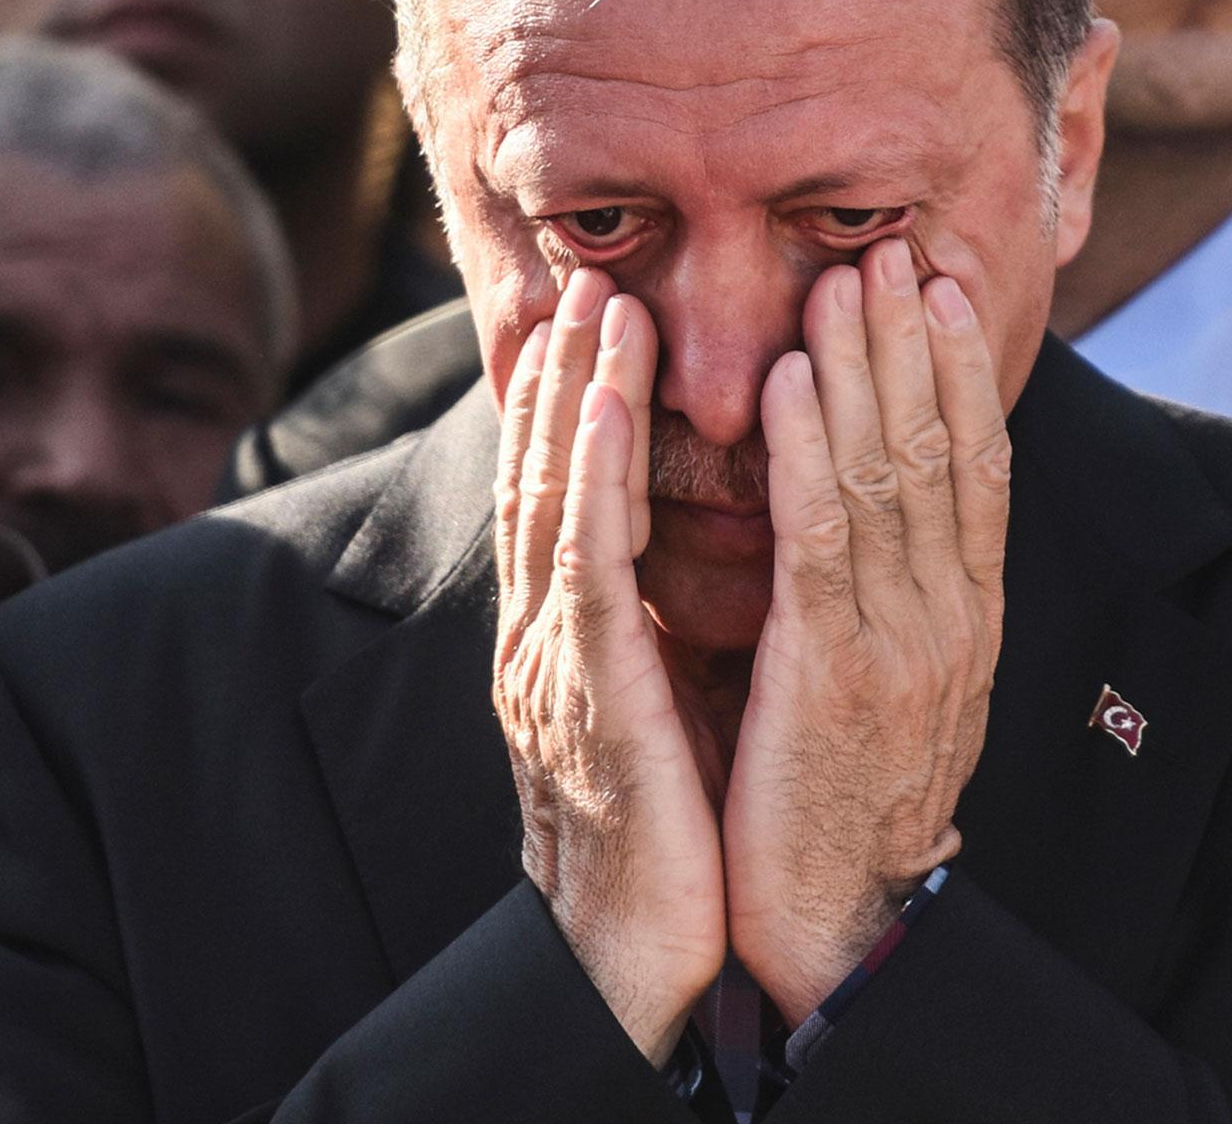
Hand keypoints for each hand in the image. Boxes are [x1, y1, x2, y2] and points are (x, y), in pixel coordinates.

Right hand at [492, 270, 724, 1062]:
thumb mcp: (655, 709)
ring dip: (572, 396)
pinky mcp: (585, 694)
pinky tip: (593, 411)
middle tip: (589, 278)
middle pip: (544, 481)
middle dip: (564, 376)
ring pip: (556, 502)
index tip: (594, 322)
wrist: (637, 952)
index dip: (570, 407)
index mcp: (568, 640)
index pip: (564, 500)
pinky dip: (583, 480)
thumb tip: (686, 565)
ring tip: (595, 304)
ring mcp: (554, 661)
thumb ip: (654, 631)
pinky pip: (584, 570)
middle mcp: (546, 636)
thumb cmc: (665, 834)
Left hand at [724, 239, 1009, 1023]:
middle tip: (895, 250)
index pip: (978, 467)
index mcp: (967, 618)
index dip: (963, 372)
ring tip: (846, 282)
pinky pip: (823, 539)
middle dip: (915, 343)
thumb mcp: (898, 685)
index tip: (944, 289)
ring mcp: (902, 643)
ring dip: (865, 369)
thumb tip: (889, 516)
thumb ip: (898, 598)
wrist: (839, 926)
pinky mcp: (835, 673)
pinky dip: (808, 450)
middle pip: (939, 449)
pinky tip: (789, 381)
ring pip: (888, 475)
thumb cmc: (847, 799)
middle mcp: (951, 618)